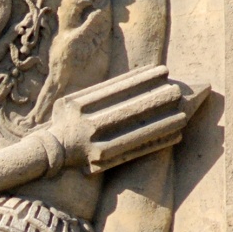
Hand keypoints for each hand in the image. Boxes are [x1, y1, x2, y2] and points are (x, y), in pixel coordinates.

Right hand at [48, 66, 191, 173]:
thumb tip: (140, 78)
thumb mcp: (74, 100)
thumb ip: (101, 92)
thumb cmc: (67, 121)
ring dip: (160, 123)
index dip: (142, 79)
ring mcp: (92, 143)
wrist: (50, 152)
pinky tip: (173, 135)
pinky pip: (134, 150)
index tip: (164, 71)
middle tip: (177, 91)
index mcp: (78, 104)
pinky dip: (155, 142)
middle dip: (155, 100)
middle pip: (129, 109)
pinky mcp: (100, 160)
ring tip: (182, 115)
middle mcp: (85, 123)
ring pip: (135, 131)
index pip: (117, 88)